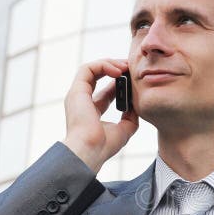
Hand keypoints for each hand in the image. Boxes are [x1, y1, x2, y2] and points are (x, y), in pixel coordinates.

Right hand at [62, 59, 138, 173]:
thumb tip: (137, 105)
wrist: (90, 151)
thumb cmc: (104, 145)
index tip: (134, 80)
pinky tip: (118, 71)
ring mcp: (78, 95)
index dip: (121, 83)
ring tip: (126, 66)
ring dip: (110, 64)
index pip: (106, 92)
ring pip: (92, 69)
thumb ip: (131, 116)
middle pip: (98, 77)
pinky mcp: (76, 90)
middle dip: (116, 68)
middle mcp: (82, 101)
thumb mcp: (125, 129)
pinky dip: (103, 65)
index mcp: (92, 112)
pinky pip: (88, 68)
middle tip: (132, 67)